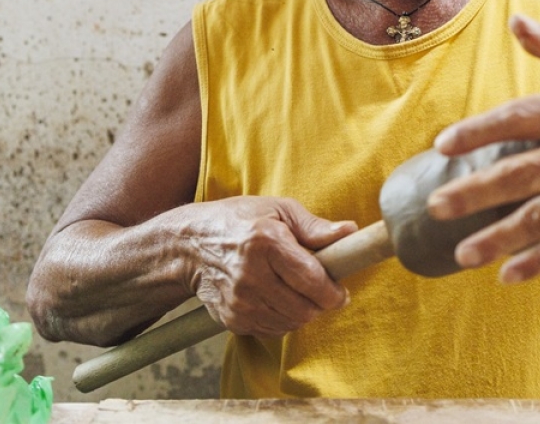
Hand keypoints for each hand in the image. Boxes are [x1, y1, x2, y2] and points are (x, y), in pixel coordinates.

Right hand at [188, 196, 357, 337]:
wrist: (190, 245)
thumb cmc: (239, 221)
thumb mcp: (278, 210)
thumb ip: (314, 226)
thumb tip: (349, 232)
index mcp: (265, 242)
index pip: (312, 280)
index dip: (334, 292)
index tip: (340, 291)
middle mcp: (251, 274)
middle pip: (305, 308)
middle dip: (321, 304)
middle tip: (321, 291)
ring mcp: (240, 301)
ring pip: (291, 323)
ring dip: (303, 312)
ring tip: (297, 292)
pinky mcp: (232, 319)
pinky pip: (272, 330)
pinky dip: (283, 319)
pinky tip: (277, 299)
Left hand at [427, 14, 539, 283]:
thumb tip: (514, 21)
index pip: (518, 119)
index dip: (477, 132)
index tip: (442, 146)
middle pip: (520, 175)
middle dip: (473, 194)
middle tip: (436, 206)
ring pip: (538, 220)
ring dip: (496, 239)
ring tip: (460, 251)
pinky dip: (536, 263)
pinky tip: (506, 273)